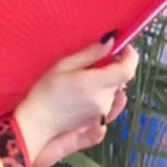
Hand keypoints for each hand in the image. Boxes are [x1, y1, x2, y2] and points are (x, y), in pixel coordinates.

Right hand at [14, 40, 137, 163]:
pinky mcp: (99, 122)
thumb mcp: (63, 66)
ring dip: (107, 83)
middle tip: (96, 62)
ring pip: (115, 92)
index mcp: (94, 85)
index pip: (127, 70)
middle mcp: (102, 101)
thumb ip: (89, 54)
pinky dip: (106, 96)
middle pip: (121, 79)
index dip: (130, 57)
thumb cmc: (44, 94)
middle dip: (114, 68)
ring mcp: (102, 113)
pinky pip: (111, 105)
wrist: (36, 124)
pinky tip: (91, 94)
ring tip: (87, 80)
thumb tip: (109, 43)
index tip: (124, 48)